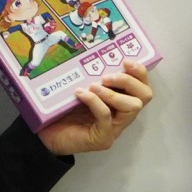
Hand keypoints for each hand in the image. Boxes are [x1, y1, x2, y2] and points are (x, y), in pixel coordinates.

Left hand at [37, 60, 151, 155]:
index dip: (140, 73)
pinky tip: (80, 94)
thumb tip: (94, 54)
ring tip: (94, 85)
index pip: (143, 86)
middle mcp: (122, 116)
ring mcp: (114, 129)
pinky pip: (106, 116)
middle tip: (107, 77)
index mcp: (120, 102)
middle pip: (145, 96)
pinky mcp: (102, 138)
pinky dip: (95, 101)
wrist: (46, 137)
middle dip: (129, 81)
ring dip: (113, 92)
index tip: (125, 61)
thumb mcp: (82, 88)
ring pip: (132, 107)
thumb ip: (92, 77)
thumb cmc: (63, 112)